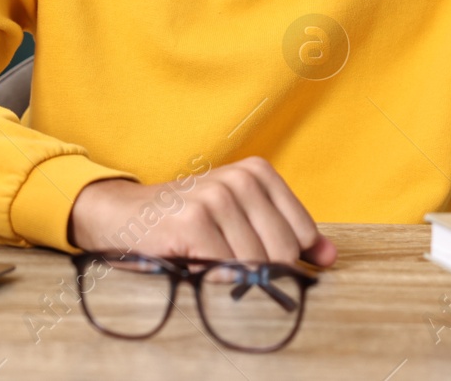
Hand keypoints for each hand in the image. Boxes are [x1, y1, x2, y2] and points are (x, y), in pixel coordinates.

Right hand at [68, 157, 336, 267]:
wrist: (121, 216)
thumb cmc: (184, 223)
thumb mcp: (238, 217)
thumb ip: (285, 234)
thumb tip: (329, 257)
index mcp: (257, 172)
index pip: (302, 233)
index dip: (289, 258)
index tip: (262, 261)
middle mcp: (239, 179)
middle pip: (284, 252)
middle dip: (260, 270)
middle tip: (225, 261)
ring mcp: (216, 198)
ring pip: (257, 264)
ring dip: (232, 275)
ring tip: (205, 258)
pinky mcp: (194, 222)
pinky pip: (227, 270)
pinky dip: (213, 278)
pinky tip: (193, 263)